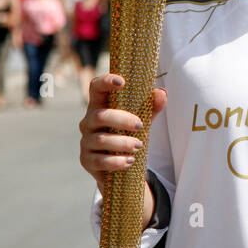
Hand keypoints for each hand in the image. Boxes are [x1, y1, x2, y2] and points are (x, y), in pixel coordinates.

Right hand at [79, 74, 167, 191]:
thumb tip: (161, 93)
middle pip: (100, 115)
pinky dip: (116, 161)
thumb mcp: (143, 120)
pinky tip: (129, 161)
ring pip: (101, 140)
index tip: (122, 81)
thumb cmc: (129, 135)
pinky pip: (99, 161)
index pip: (96, 87)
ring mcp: (86, 142)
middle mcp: (89, 122)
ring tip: (139, 146)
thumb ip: (152, 107)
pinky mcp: (86, 161)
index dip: (106, 81)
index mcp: (100, 106)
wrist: (121, 166)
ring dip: (122, 142)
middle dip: (122, 120)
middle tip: (140, 126)